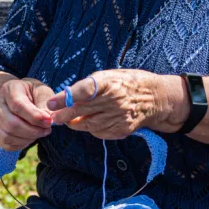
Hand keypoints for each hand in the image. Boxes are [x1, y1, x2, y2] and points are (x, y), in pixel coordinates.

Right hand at [0, 77, 59, 150]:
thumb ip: (45, 101)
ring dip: (28, 138)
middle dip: (33, 130)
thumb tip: (48, 118)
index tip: (49, 121)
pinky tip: (31, 137)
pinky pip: (7, 144)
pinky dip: (22, 144)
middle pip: (11, 124)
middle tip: (47, 129)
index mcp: (9, 90)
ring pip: (8, 136)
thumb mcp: (40, 90)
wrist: (16, 98)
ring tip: (41, 133)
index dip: (34, 116)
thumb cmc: (32, 93)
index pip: (17, 105)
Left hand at [48, 69, 187, 139]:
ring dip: (74, 123)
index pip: (84, 90)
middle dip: (63, 115)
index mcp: (110, 82)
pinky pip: (99, 132)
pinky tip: (88, 122)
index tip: (51, 102)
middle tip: (52, 116)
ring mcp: (119, 116)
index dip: (65, 97)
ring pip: (88, 124)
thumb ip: (90, 86)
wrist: (156, 98)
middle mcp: (114, 100)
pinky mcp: (122, 129)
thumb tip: (66, 97)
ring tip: (67, 120)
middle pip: (82, 110)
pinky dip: (90, 128)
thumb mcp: (110, 76)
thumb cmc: (127, 83)